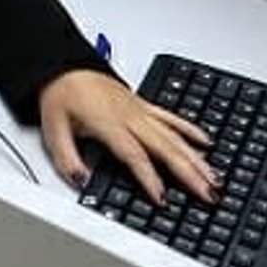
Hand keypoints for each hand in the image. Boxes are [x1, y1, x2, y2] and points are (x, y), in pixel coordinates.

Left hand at [38, 69, 218, 205]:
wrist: (64, 67)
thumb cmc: (62, 94)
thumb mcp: (53, 129)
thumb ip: (67, 159)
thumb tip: (81, 182)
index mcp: (108, 122)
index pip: (134, 155)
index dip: (150, 178)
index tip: (163, 199)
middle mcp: (129, 116)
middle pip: (165, 147)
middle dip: (189, 172)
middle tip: (208, 193)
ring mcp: (140, 110)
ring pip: (174, 135)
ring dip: (196, 157)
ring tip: (213, 177)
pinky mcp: (143, 105)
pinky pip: (172, 118)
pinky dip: (191, 130)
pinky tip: (207, 143)